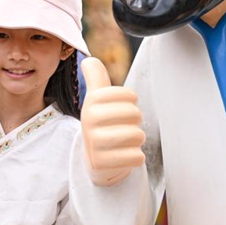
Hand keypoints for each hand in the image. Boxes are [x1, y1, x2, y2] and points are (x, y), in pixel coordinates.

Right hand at [80, 57, 144, 185]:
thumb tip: (88, 59)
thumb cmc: (101, 125)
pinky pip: (136, 157)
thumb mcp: (96, 101)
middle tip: (123, 127)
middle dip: (135, 122)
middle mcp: (90, 122)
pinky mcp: (103, 165)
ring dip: (136, 140)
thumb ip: (97, 78)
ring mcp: (95, 144)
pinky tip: (124, 156)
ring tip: (125, 142)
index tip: (121, 106)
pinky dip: (135, 157)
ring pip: (137, 136)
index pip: (129, 95)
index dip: (131, 101)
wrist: (95, 160)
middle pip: (136, 115)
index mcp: (91, 103)